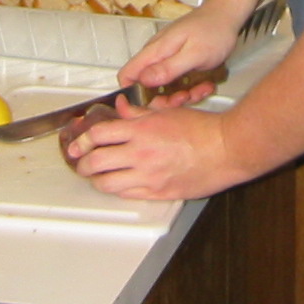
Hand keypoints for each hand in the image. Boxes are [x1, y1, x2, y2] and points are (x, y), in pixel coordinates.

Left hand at [63, 97, 240, 200]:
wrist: (226, 149)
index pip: (100, 135)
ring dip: (97, 180)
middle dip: (83, 163)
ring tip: (97, 177)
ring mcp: (149, 176)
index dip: (83, 140)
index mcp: (142, 130)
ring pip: (108, 183)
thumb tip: (121, 109)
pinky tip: (119, 184)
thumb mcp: (167, 113)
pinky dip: (119, 189)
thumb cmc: (202, 129)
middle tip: (81, 163)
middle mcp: (141, 153)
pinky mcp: (159, 192)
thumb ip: (139, 113)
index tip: (77, 144)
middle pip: (97, 162)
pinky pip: (128, 194)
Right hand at [117, 4, 239, 95]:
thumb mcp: (194, 54)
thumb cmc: (214, 29)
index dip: (135, 95)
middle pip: (145, 86)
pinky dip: (188, 87)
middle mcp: (157, 54)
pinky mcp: (176, 61)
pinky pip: (175, 81)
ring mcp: (166, 57)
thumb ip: (168, 68)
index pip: (127, 75)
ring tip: (199, 88)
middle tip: (185, 96)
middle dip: (165, 98)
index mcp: (155, 50)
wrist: (226, 15)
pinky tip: (202, 84)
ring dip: (180, 93)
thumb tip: (144, 80)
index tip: (155, 104)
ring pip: (162, 86)